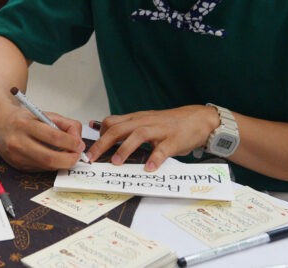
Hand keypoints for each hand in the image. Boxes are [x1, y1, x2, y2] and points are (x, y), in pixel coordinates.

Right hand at [0, 102, 85, 170]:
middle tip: (77, 156)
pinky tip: (52, 157)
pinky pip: (40, 169)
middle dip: (69, 159)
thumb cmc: (22, 118)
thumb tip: (78, 140)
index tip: (79, 144)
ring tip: (67, 155)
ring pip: (46, 166)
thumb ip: (64, 124)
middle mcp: (18, 142)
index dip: (71, 143)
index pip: (53, 137)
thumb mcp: (43, 113)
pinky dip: (50, 165)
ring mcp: (16, 156)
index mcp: (25, 124)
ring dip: (61, 163)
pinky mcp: (17, 166)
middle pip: (50, 158)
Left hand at [86, 105, 218, 170]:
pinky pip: (162, 149)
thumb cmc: (169, 123)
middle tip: (92, 158)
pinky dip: (154, 159)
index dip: (99, 135)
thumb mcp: (146, 120)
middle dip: (102, 143)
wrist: (197, 119)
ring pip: (138, 135)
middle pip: (118, 129)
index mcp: (136, 119)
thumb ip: (128, 126)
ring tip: (115, 162)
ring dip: (125, 149)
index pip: (111, 122)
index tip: (90, 149)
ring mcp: (159, 130)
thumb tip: (103, 130)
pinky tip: (148, 168)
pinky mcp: (173, 140)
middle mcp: (144, 122)